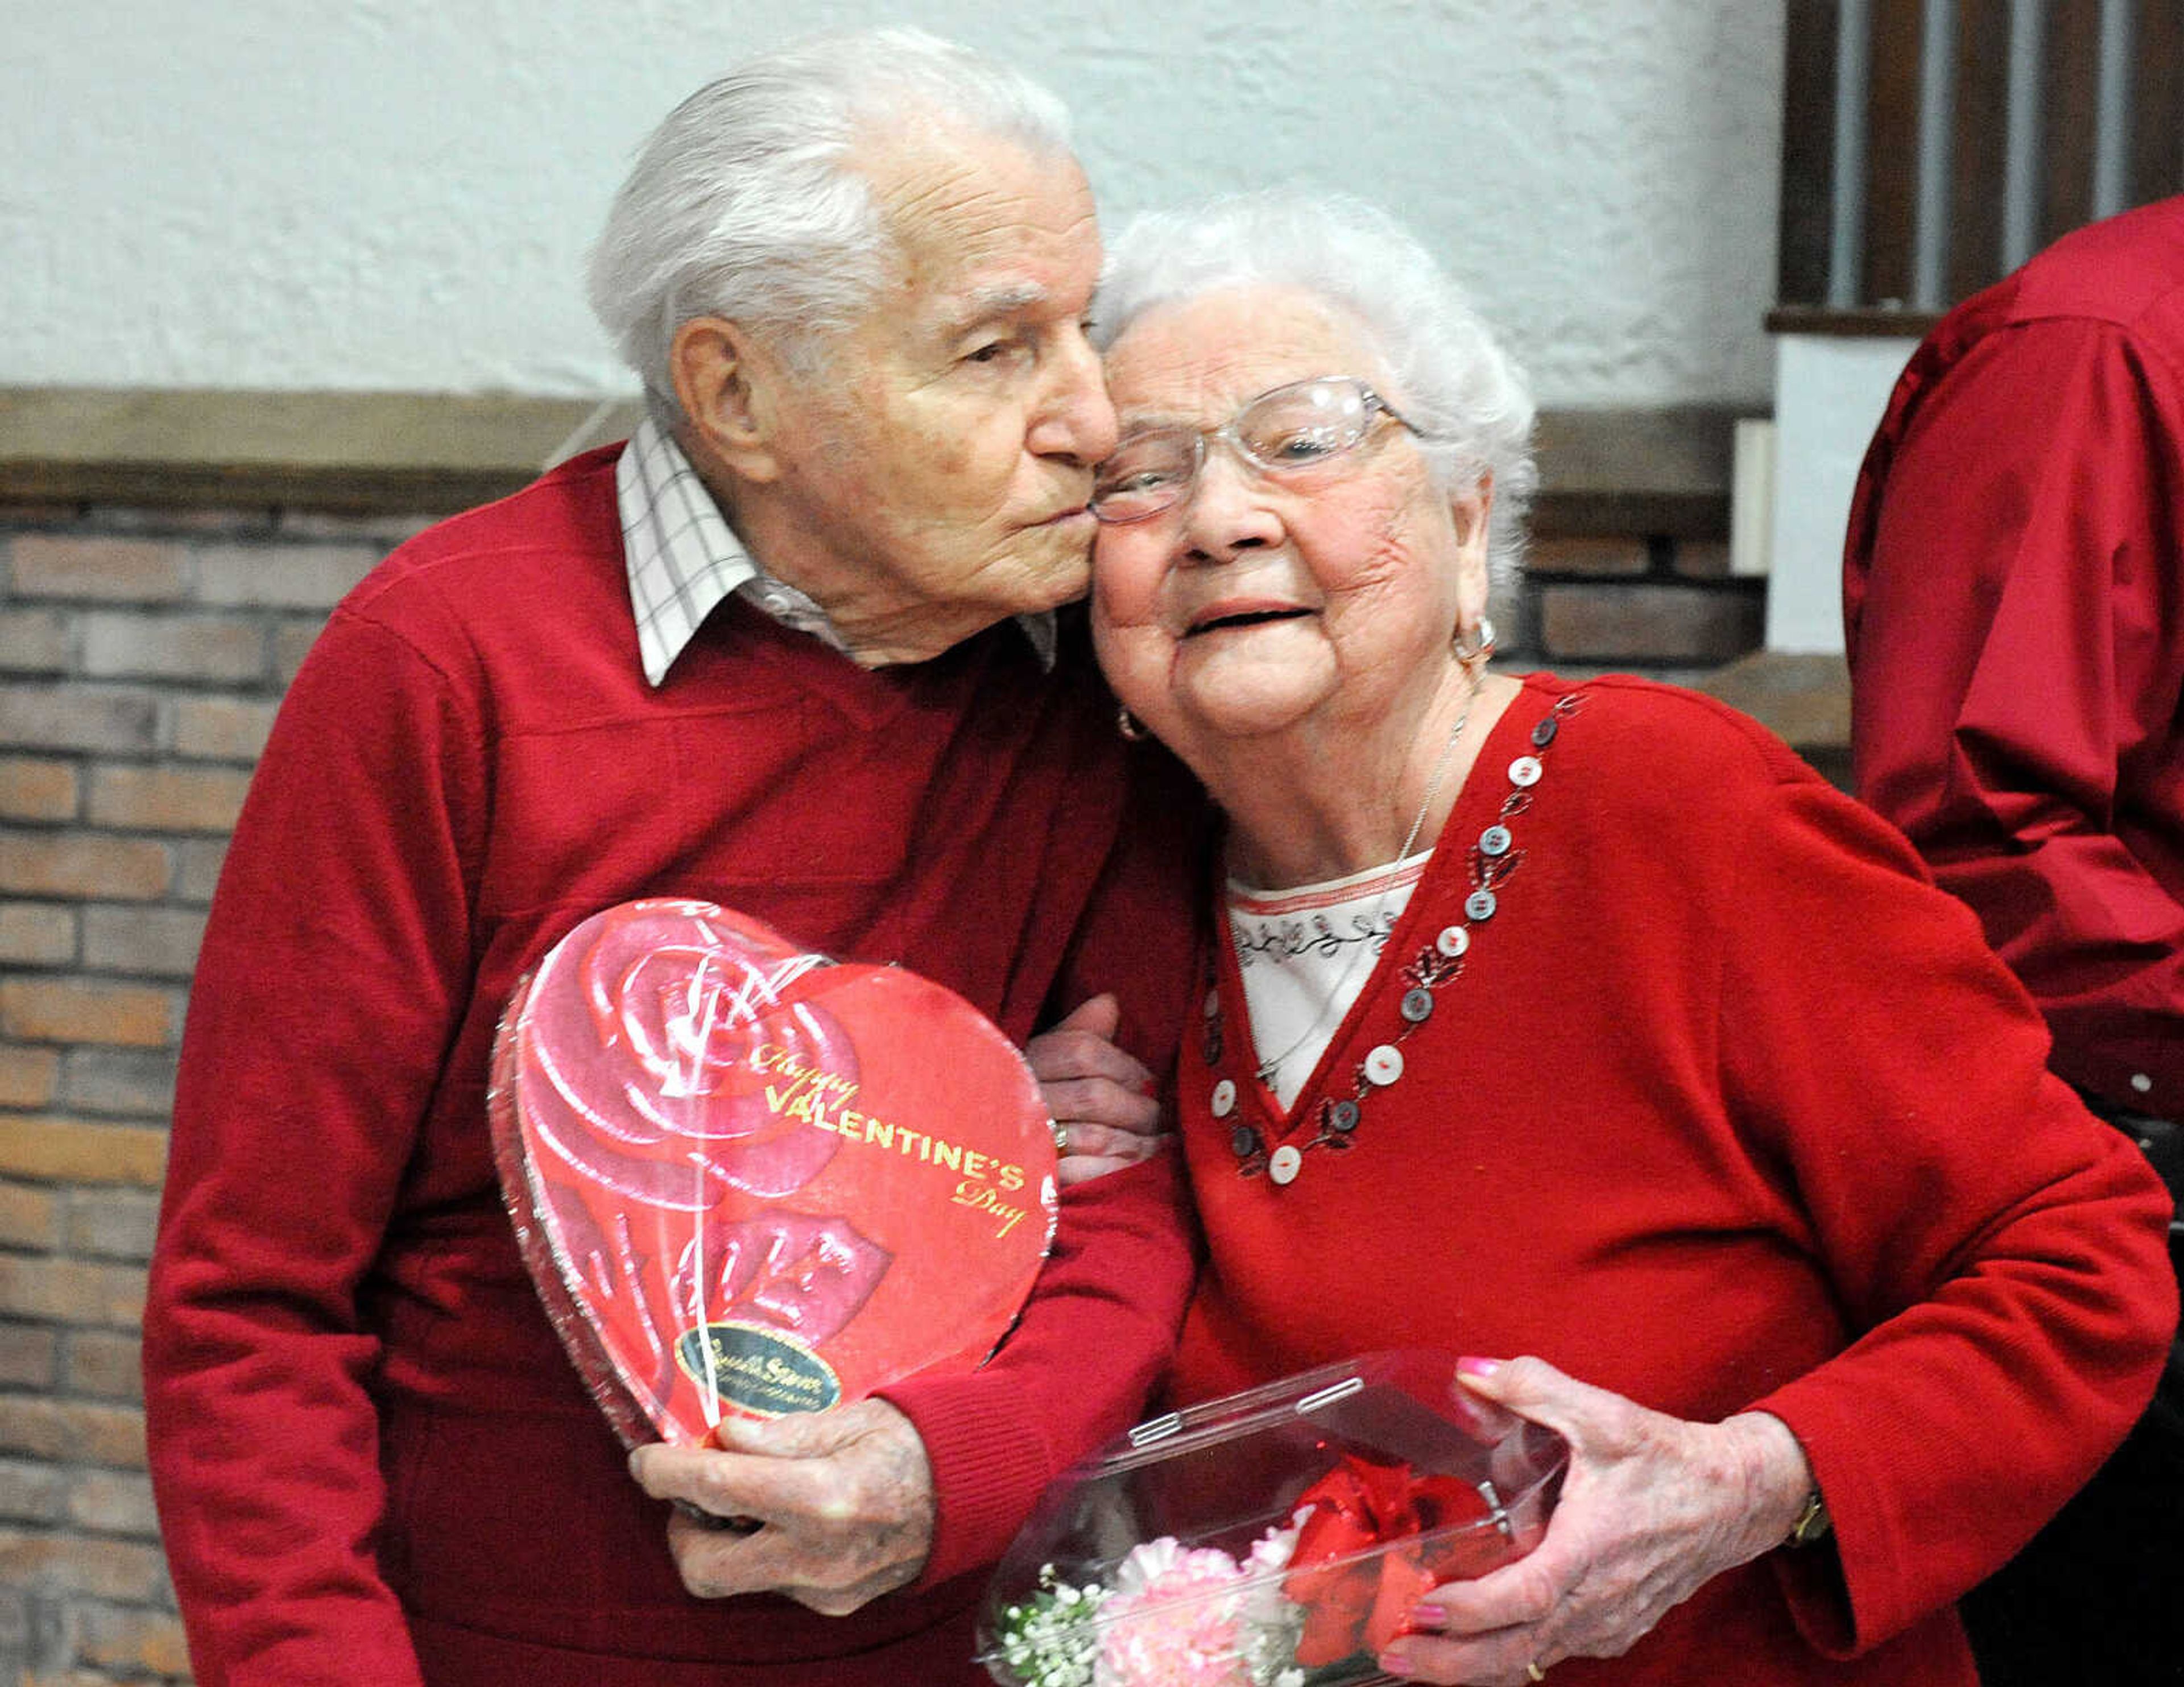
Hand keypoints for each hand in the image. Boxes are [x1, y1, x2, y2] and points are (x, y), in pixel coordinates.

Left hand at [627, 1398, 935, 1615]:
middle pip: (702, 1567)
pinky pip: (773, 1580)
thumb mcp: (846, 1416)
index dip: (665, 1473)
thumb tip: (720, 1437)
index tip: (644, 1460)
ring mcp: (824, 1589)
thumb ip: (777, 1432)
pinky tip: (788, 1516)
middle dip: (682, 1528)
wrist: (973, 1491)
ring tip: (751, 1495)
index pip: (715, 1488)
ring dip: (724, 1538)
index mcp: (819, 1497)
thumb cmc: (911, 1441)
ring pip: (736, 1578)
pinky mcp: (833, 1604)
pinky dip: (763, 1549)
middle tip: (696, 1488)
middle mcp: (816, 1556)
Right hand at [1026, 993, 1163, 1186]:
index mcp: (1028, 1062)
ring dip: (1136, 1141)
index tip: (1148, 1080)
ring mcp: (1029, 1141)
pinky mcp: (1038, 1180)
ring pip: (1095, 1136)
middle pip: (1094, 1096)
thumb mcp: (1051, 1059)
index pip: (1082, 1051)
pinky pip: (1087, 1174)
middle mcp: (1024, 1099)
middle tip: (1157, 1116)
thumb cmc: (1035, 1100)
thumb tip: (1109, 1002)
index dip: (1124, 1065)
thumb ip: (1081, 1032)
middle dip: (1136, 1107)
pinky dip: (1119, 1167)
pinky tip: (1138, 1164)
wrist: (988, 1154)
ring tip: (1158, 1142)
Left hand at [1377, 1357, 1812, 1684]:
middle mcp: (1598, 1601)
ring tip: (1409, 1660)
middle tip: (1390, 1656)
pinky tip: (1466, 1649)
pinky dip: (1505, 1659)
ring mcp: (1607, 1623)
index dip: (1473, 1612)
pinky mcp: (1613, 1628)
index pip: (1527, 1598)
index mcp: (1592, 1551)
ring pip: (1531, 1661)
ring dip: (1471, 1668)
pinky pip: (1551, 1654)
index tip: (1423, 1609)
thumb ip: (1534, 1387)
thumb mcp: (1605, 1414)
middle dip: (1449, 1664)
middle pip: (1517, 1652)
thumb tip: (1469, 1372)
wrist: (1736, 1499)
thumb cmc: (1670, 1460)